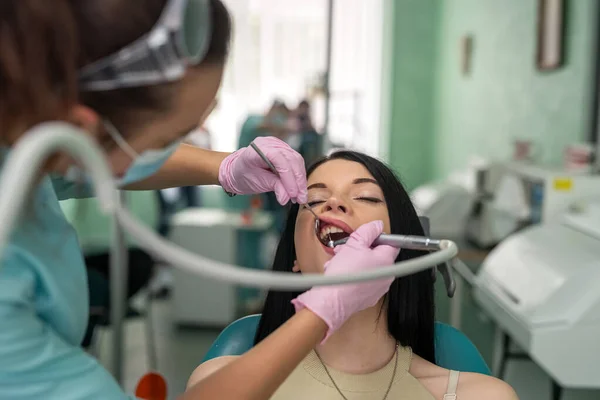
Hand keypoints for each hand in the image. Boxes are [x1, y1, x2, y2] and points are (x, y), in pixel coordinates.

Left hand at [218, 137, 307, 203]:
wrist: (238, 170)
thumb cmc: (244, 175)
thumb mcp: (257, 183)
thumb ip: (274, 187)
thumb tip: (286, 198)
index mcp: (258, 149)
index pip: (279, 159)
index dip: (288, 177)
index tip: (293, 193)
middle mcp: (270, 143)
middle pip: (291, 159)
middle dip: (298, 181)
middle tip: (301, 198)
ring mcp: (279, 145)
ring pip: (297, 161)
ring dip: (301, 180)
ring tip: (301, 197)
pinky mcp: (285, 151)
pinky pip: (296, 162)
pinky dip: (298, 177)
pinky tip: (299, 189)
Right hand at [291, 220, 399, 341]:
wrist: (332, 300)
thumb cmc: (344, 273)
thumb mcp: (354, 243)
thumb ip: (368, 231)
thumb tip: (377, 225)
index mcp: (387, 260)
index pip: (391, 243)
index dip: (377, 237)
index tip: (366, 237)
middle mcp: (387, 275)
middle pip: (377, 255)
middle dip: (361, 249)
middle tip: (348, 248)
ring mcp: (379, 288)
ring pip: (369, 268)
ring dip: (355, 262)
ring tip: (340, 262)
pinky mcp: (369, 298)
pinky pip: (364, 281)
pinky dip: (354, 276)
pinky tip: (342, 274)